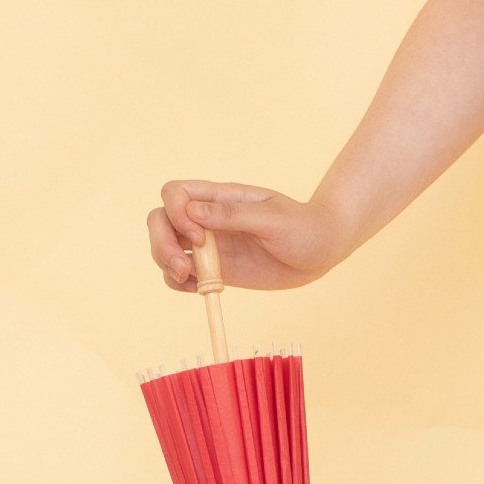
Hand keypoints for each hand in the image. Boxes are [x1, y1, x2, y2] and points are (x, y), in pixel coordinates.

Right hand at [147, 180, 346, 294]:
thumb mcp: (274, 219)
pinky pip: (182, 274)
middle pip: (161, 220)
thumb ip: (234, 214)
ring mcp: (210, 244)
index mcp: (222, 197)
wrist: (322, 250)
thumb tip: (192, 212)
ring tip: (189, 281)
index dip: (175, 213)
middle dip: (161, 242)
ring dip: (166, 263)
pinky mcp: (216, 269)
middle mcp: (209, 219)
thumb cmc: (304, 227)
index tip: (199, 236)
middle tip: (183, 267)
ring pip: (166, 247)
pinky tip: (199, 289)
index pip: (176, 193)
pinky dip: (179, 283)